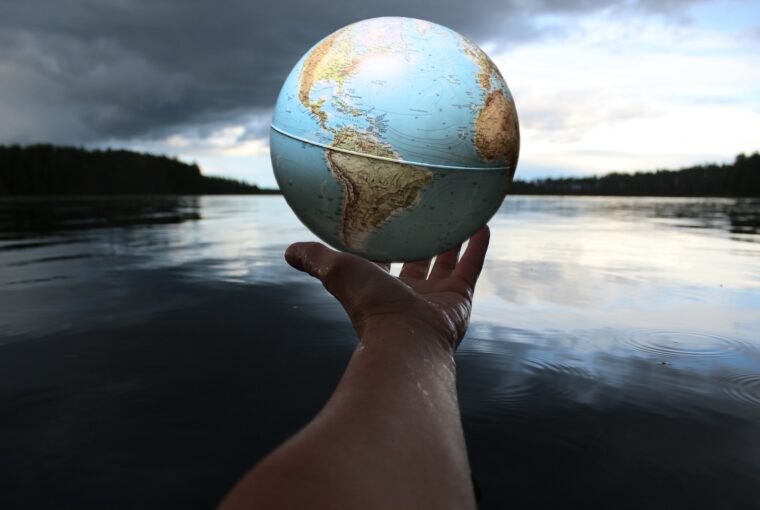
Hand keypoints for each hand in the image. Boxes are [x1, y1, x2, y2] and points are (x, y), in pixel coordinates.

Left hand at [284, 225, 489, 351]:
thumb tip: (288, 251)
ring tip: (457, 216)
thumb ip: (314, 259)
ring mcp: (435, 298)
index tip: (384, 219)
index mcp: (378, 288)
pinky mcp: (459, 299)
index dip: (381, 243)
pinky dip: (477, 247)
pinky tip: (481, 224)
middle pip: (415, 262)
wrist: (407, 338)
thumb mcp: (337, 271)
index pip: (380, 261)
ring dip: (451, 241)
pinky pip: (471, 268)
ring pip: (446, 263)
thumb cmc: (369, 304)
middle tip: (425, 215)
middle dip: (419, 241)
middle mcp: (407, 295)